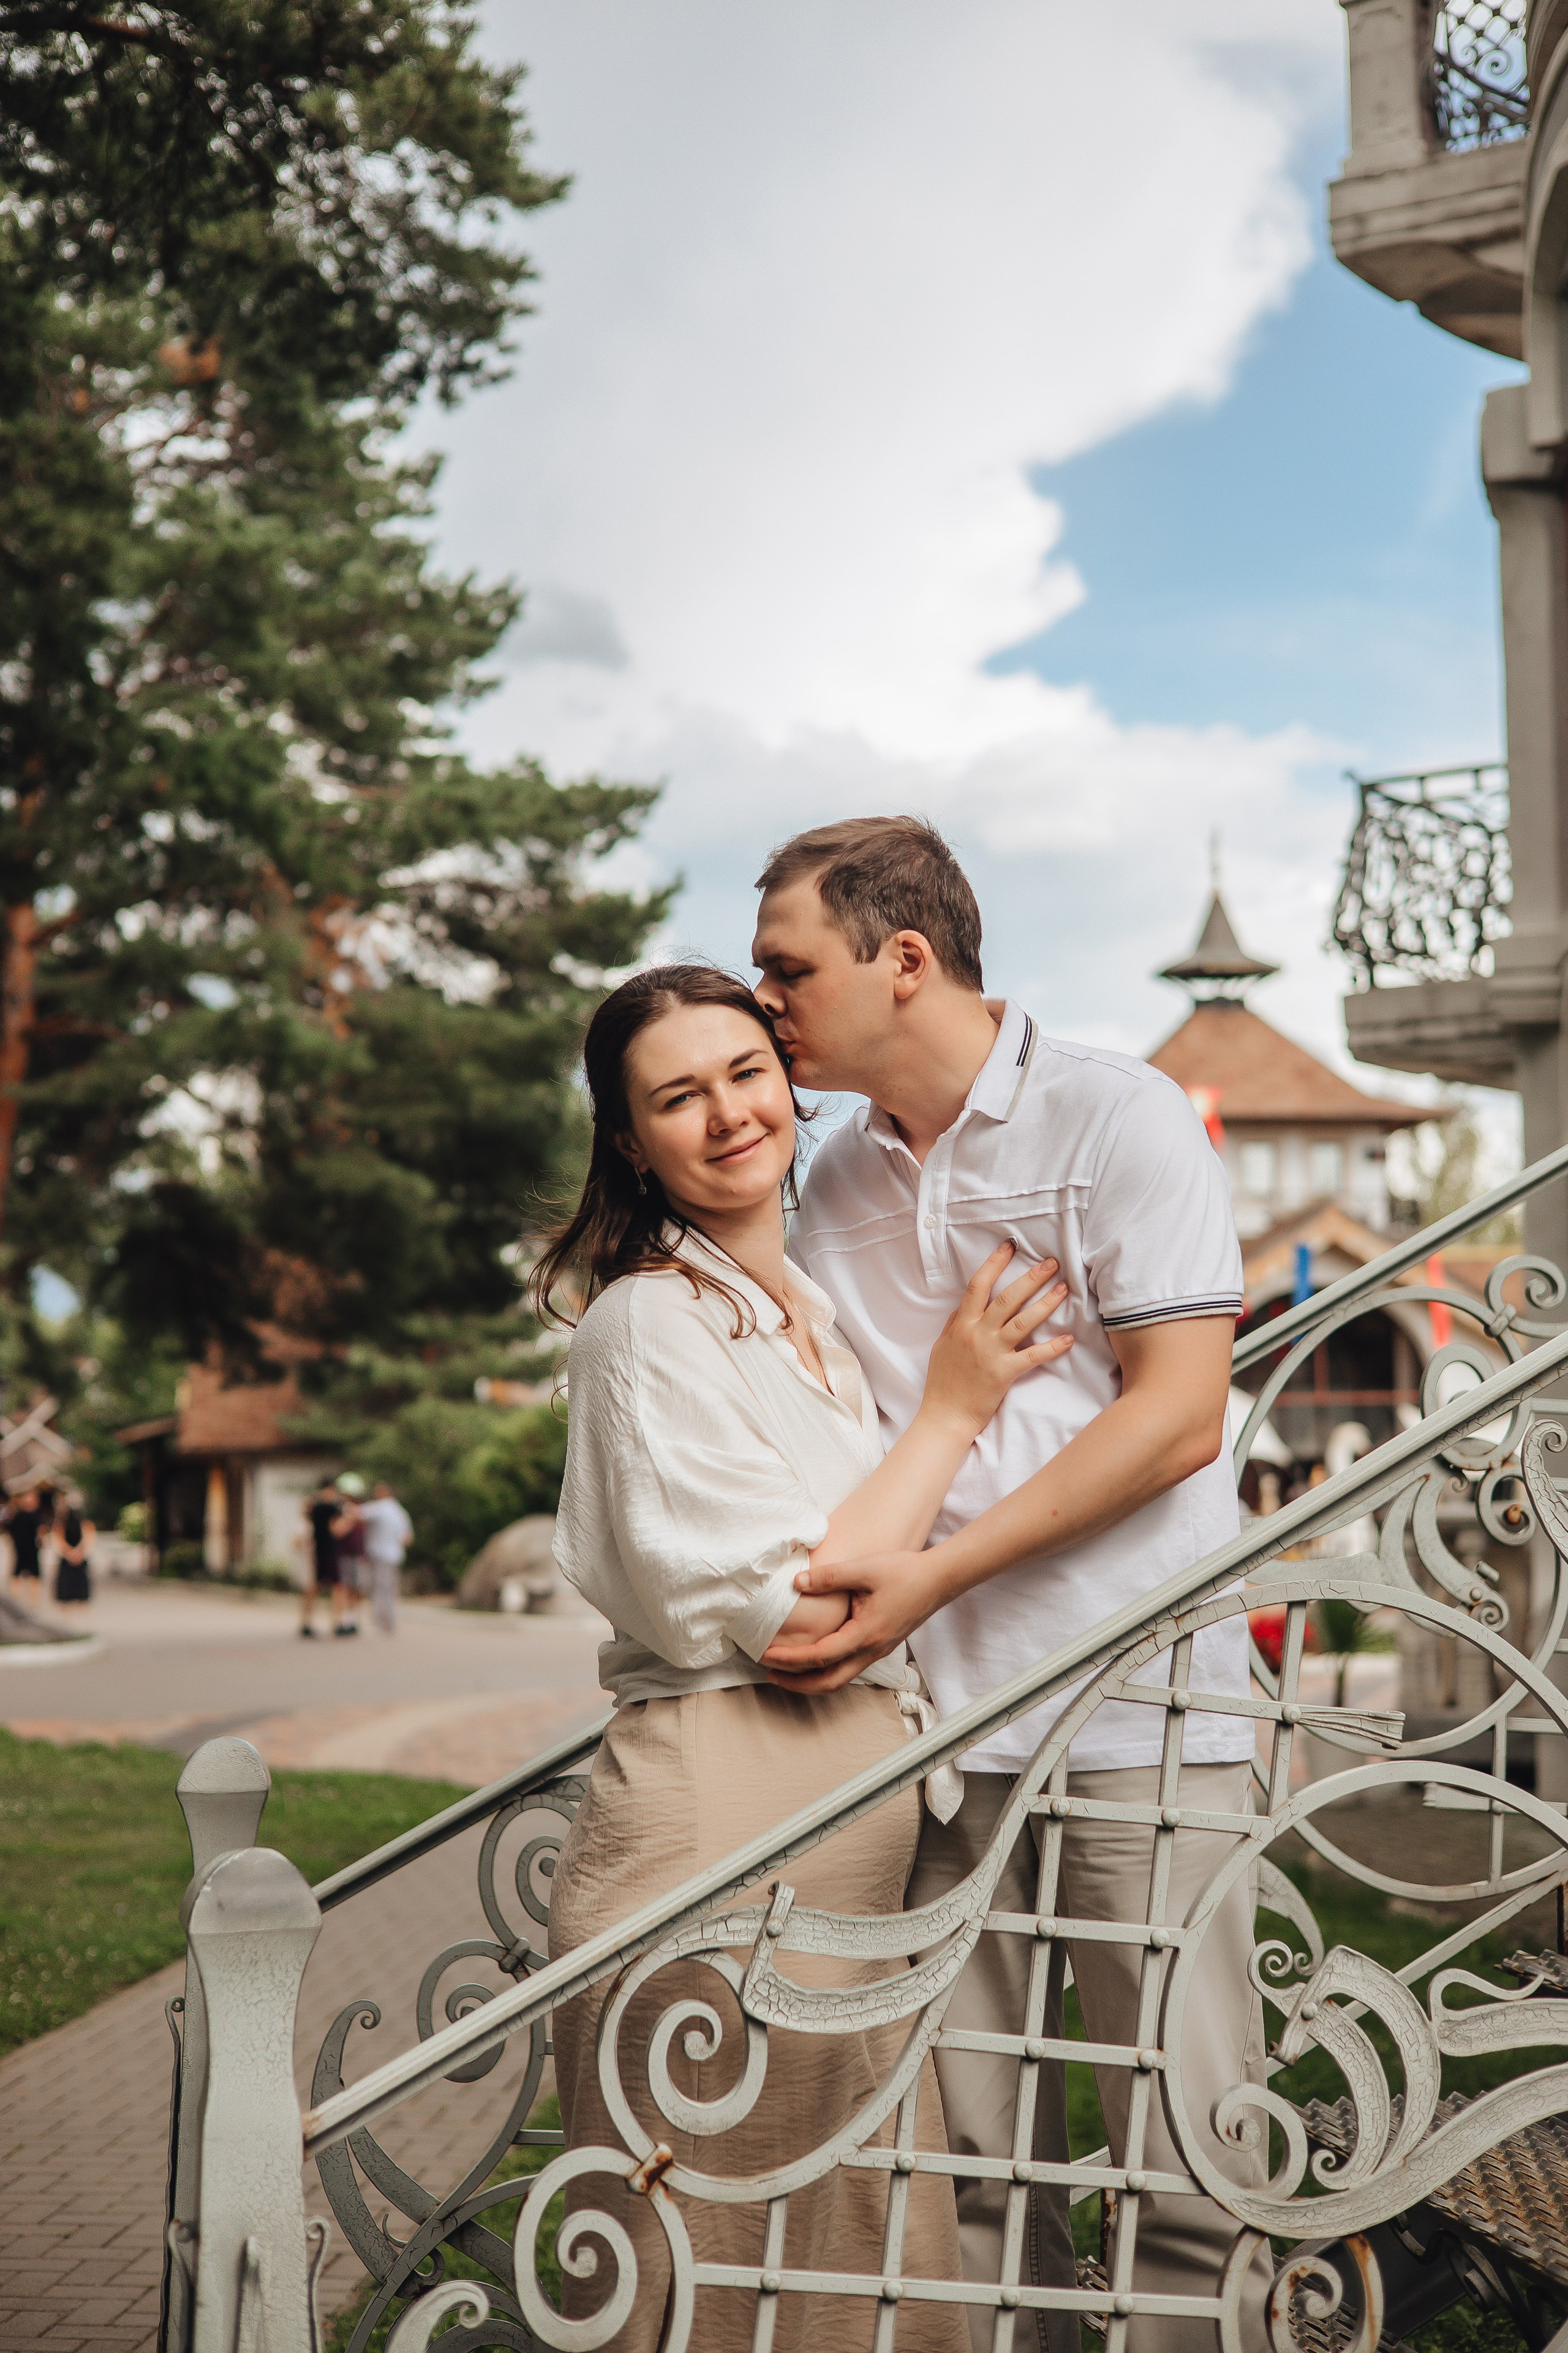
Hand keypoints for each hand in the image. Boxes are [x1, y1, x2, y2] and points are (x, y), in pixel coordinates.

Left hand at [761, 1549, 945, 1692]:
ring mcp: (878, 1651)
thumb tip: (796, 1583)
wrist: (939, 1579)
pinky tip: (816, 1658)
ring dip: (811, 1680)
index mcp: (865, 1634)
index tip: (768, 1654)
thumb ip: (829, 1576)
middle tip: (770, 1673)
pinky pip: (849, 1668)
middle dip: (797, 1683)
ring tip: (787, 1671)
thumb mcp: (864, 1568)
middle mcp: (872, 1650)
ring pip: (840, 1679)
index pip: (820, 1656)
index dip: (791, 1658)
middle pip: (829, 1682)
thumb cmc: (905, 1572)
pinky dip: (827, 1670)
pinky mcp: (881, 1646)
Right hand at [921, 1242, 1071, 1435]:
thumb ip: (955, 1324)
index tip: (1009, 1246)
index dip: (994, 1263)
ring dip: (1045, 1304)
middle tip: (1051, 1262)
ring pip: (1022, 1322)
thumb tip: (965, 1306)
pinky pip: (1032, 1357)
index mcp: (962, 1325)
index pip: (978, 1286)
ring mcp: (991, 1353)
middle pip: (1007, 1298)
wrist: (944, 1416)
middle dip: (1030, 1278)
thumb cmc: (942, 1382)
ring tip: (1063, 1289)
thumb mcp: (942, 1346)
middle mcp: (977, 1334)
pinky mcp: (1004, 1373)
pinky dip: (1051, 1348)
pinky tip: (1068, 1339)